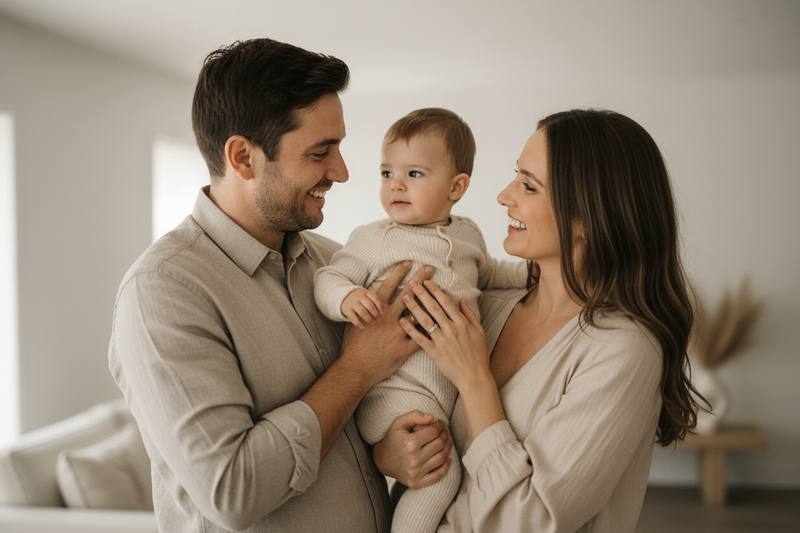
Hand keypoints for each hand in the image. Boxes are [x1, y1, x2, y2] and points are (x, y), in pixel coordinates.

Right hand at [339, 262, 434, 387]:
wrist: (356, 368)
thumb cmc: (353, 346)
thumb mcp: (354, 322)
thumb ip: (364, 310)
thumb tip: (366, 297)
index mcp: (376, 311)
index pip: (389, 286)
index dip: (399, 272)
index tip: (408, 262)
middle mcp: (388, 319)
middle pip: (408, 295)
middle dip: (420, 280)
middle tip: (430, 269)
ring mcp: (397, 334)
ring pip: (419, 315)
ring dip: (431, 303)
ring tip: (442, 293)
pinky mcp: (403, 349)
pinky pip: (422, 338)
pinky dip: (432, 331)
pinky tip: (442, 324)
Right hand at [342, 288, 387, 328]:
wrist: (342, 296)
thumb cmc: (359, 298)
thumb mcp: (368, 297)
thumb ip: (377, 302)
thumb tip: (387, 308)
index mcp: (365, 292)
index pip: (375, 298)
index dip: (380, 306)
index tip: (382, 313)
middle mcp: (359, 296)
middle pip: (370, 306)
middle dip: (375, 314)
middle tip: (376, 319)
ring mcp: (352, 302)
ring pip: (362, 312)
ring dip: (368, 319)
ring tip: (371, 323)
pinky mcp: (346, 309)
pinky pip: (353, 318)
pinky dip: (358, 323)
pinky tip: (362, 327)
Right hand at [373, 410, 451, 488]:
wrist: (381, 460)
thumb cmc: (392, 439)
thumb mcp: (399, 423)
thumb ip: (414, 416)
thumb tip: (432, 417)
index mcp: (409, 443)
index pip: (433, 432)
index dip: (440, 426)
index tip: (441, 424)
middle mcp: (413, 459)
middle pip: (439, 444)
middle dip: (445, 435)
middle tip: (445, 431)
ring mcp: (415, 473)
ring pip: (441, 458)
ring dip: (447, 448)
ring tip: (447, 441)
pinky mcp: (416, 483)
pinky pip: (437, 476)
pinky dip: (445, 468)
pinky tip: (447, 459)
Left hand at [399, 279, 490, 391]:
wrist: (474, 377)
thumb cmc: (478, 354)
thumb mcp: (479, 331)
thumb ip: (470, 314)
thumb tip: (462, 299)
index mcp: (462, 323)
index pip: (446, 301)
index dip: (435, 290)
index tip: (426, 281)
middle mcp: (451, 329)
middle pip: (433, 307)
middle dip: (422, 293)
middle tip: (412, 282)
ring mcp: (441, 341)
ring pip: (425, 320)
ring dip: (414, 306)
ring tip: (405, 296)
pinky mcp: (433, 352)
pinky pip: (419, 338)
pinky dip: (410, 328)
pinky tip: (402, 320)